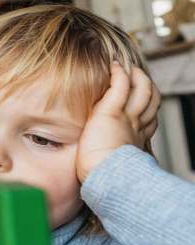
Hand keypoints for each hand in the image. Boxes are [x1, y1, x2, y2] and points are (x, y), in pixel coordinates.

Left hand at [76, 63, 159, 182]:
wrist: (106, 178)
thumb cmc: (101, 176)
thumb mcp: (110, 163)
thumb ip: (107, 157)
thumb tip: (94, 167)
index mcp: (136, 139)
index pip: (148, 119)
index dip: (147, 108)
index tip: (139, 103)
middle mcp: (136, 126)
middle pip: (151, 101)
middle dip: (147, 87)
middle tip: (137, 77)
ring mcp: (127, 117)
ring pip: (142, 90)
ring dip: (137, 76)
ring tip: (127, 68)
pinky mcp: (112, 111)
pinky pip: (121, 86)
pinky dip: (120, 74)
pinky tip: (115, 66)